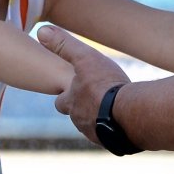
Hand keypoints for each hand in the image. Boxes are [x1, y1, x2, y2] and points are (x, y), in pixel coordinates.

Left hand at [37, 25, 129, 144]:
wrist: (131, 114)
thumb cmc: (107, 85)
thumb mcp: (85, 59)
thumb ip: (64, 46)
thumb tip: (41, 30)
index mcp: (72, 103)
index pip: (62, 101)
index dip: (67, 94)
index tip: (77, 89)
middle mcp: (81, 122)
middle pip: (78, 116)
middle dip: (85, 110)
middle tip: (97, 101)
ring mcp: (97, 135)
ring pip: (95, 127)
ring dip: (102, 119)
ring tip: (115, 109)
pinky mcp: (115, 143)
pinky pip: (113, 136)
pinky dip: (118, 129)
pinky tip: (128, 121)